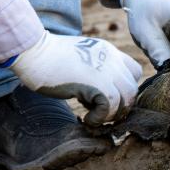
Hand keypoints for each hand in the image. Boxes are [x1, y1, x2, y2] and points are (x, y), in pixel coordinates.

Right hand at [8, 33, 142, 124]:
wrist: (35, 53)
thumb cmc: (50, 60)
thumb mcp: (82, 59)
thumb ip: (97, 71)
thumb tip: (101, 97)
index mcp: (109, 51)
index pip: (134, 71)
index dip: (125, 89)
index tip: (110, 98)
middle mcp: (112, 59)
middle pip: (132, 89)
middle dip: (120, 107)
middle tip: (101, 113)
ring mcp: (106, 70)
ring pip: (126, 100)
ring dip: (111, 115)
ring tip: (93, 116)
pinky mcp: (96, 83)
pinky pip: (110, 107)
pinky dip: (100, 118)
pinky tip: (87, 119)